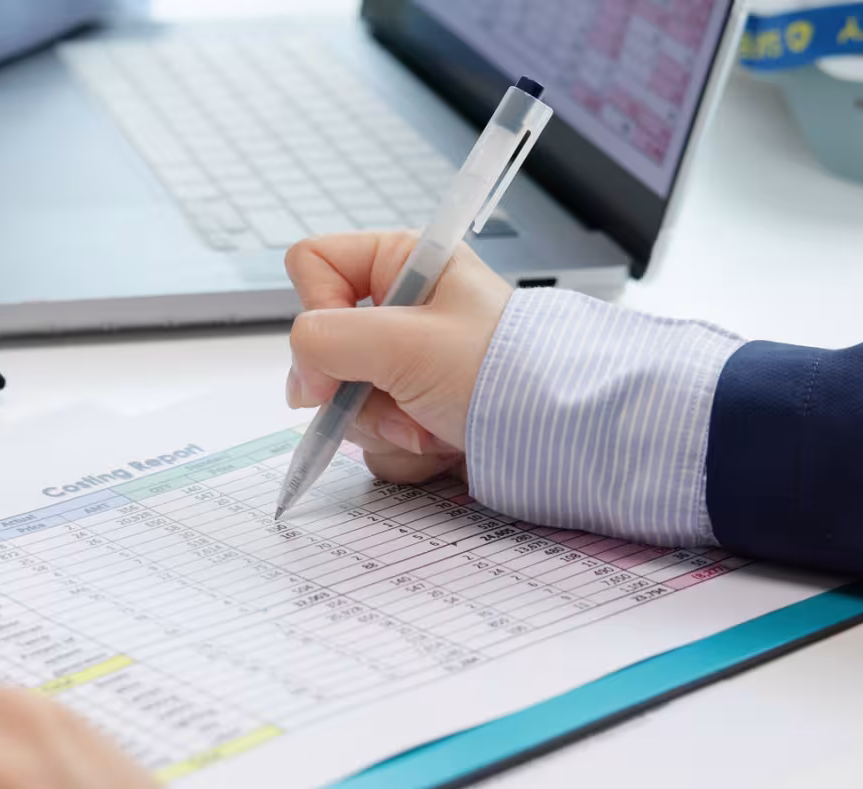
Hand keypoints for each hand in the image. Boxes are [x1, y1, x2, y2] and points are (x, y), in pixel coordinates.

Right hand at [283, 230, 512, 483]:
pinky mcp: (416, 413)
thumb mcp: (405, 342)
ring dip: (382, 425)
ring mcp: (407, 367)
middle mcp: (402, 311)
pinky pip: (373, 437)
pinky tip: (442, 445)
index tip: (340, 353)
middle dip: (355, 388)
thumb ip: (325, 342)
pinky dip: (403, 451)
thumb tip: (300, 377)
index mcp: (403, 263)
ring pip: (343, 400)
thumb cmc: (502, 371)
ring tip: (433, 426)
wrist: (562, 437)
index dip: (316, 309)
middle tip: (398, 399)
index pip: (314, 264)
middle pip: (322, 346)